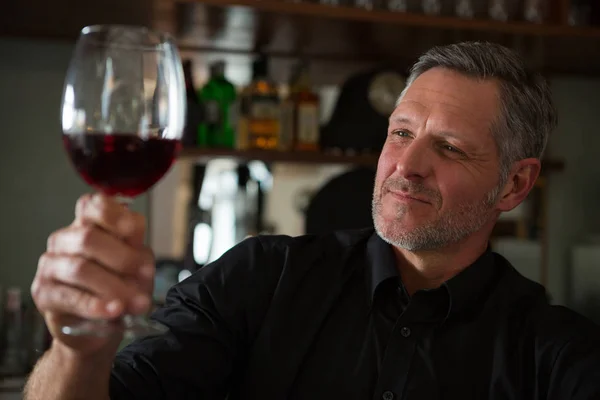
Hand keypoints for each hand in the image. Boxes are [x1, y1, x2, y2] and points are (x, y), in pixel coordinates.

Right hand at [31, 194, 154, 355]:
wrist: (98, 324)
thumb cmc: (118, 285)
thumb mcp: (136, 264)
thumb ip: (138, 255)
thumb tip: (142, 264)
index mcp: (88, 223)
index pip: (93, 205)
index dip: (114, 215)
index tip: (133, 230)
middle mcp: (65, 239)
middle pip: (88, 237)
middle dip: (123, 258)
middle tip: (146, 275)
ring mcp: (50, 264)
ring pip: (80, 268)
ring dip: (114, 286)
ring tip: (137, 303)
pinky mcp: (43, 293)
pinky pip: (70, 297)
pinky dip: (96, 305)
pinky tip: (113, 310)